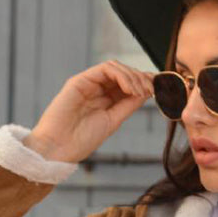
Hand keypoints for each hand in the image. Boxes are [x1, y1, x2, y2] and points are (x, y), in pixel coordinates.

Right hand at [25, 60, 155, 164]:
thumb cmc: (82, 141)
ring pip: (116, 68)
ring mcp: (88, 83)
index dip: (144, 83)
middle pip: (124, 73)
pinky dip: (121, 75)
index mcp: (105, 101)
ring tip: (141, 91)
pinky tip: (130, 89)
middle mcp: (97, 89)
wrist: (58, 148)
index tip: (159, 89)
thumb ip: (128, 106)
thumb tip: (147, 93)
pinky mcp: (80, 80)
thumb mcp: (113, 121)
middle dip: (142, 79)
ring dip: (133, 77)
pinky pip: (105, 69)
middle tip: (153, 90)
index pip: (128, 85)